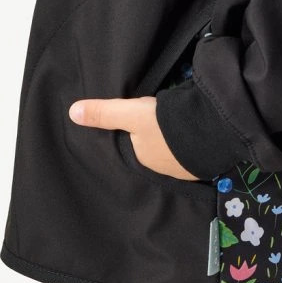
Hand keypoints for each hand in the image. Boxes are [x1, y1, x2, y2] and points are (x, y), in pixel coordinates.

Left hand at [68, 95, 201, 180]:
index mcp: (142, 160)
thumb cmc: (164, 125)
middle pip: (154, 151)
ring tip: (176, 127)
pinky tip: (193, 134)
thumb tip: (71, 113)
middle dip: (155, 140)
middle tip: (157, 123)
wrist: (210, 130)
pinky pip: (192, 153)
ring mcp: (185, 169)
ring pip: (173, 153)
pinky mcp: (204, 163)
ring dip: (174, 143)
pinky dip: (191, 144)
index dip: (134, 135)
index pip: (134, 148)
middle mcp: (162, 169)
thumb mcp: (130, 114)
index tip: (136, 124)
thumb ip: (104, 113)